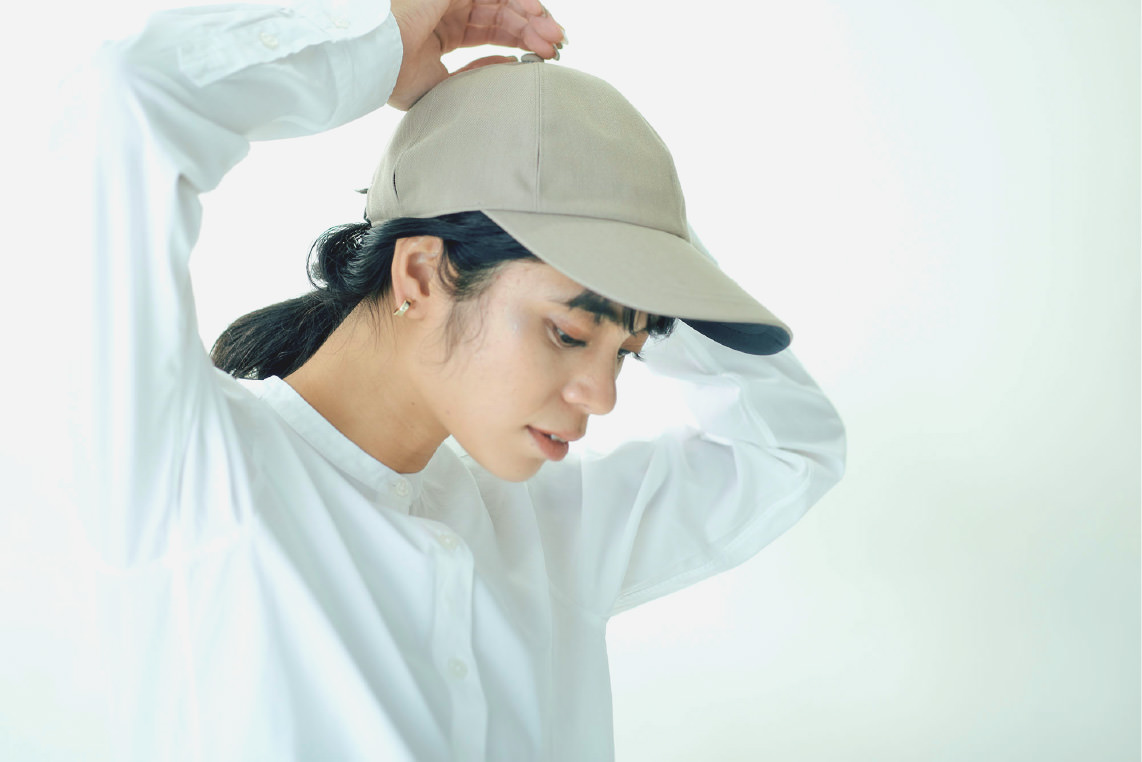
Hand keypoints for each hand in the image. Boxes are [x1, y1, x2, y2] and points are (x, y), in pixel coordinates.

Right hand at [389, 0, 565, 109]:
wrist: (376, 60)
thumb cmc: (396, 77)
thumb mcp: (442, 86)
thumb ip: (473, 76)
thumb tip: (507, 66)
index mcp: (442, 33)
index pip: (490, 31)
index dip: (518, 42)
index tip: (543, 58)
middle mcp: (447, 11)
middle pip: (502, 15)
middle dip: (532, 30)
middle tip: (555, 47)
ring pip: (503, 1)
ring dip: (532, 16)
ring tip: (552, 36)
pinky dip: (519, 0)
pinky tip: (536, 15)